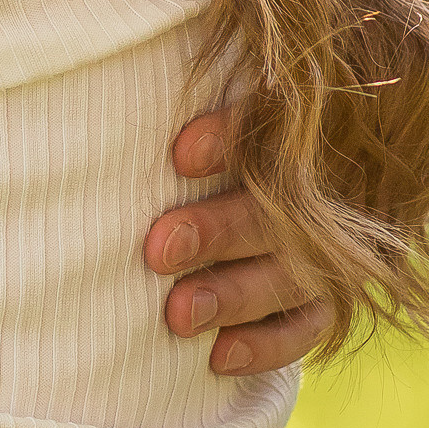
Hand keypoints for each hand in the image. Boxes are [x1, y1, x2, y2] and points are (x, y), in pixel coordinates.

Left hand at [148, 112, 333, 373]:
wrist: (241, 217)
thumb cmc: (185, 159)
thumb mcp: (191, 122)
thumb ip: (180, 116)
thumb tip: (103, 72)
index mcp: (286, 133)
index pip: (269, 126)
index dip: (230, 139)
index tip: (181, 154)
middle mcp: (314, 191)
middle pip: (276, 211)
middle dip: (218, 230)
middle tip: (159, 249)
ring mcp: (325, 250)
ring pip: (292, 274)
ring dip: (233, 295)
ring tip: (177, 313)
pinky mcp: (324, 301)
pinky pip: (307, 327)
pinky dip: (266, 344)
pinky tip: (218, 355)